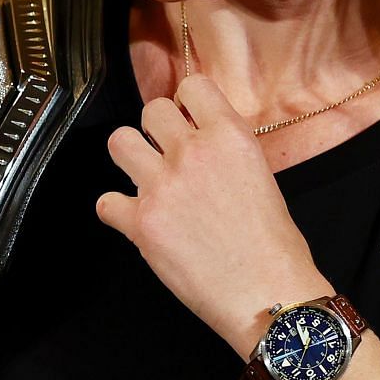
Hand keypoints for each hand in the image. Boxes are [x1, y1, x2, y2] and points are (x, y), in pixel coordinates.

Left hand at [95, 74, 326, 355]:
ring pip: (119, 142)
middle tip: (166, 153)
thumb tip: (200, 143)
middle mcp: (193, 153)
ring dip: (130, 158)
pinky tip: (137, 220)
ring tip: (145, 178)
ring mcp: (162, 186)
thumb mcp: (261, 175)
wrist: (267, 294)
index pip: (192, 85)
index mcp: (230, 136)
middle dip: (156, 130)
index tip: (187, 118)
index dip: (187, 102)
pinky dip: (117, 211)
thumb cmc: (274, 246)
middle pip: (151, 110)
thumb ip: (224, 151)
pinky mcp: (141, 223)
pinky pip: (105, 202)